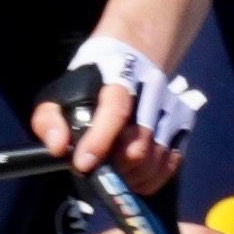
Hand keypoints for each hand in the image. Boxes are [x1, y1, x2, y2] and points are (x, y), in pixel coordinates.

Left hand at [42, 33, 200, 197]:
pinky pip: (172, 163)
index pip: (115, 110)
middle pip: (138, 145)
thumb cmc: (92, 80)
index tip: (83, 164)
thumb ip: (49, 119)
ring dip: (133, 177)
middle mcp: (151, 92)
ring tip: (117, 173)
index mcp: (118, 78)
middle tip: (101, 169)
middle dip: (116, 167)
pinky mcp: (183, 123)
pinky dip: (153, 179)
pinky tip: (136, 177)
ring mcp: (171, 108)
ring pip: (156, 159)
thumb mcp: (60, 92)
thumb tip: (58, 147)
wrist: (134, 54)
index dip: (99, 141)